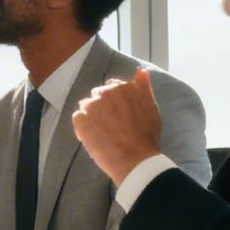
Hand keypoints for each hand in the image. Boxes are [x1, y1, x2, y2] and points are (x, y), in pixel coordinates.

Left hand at [72, 67, 161, 185]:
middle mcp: (105, 92)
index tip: (119, 114)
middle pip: (98, 95)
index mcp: (122, 87)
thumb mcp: (151, 108)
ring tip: (103, 133)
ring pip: (87, 106)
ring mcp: (91, 105)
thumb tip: (141, 71)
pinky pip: (78, 118)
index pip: (113, 86)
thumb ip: (144, 88)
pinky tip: (94, 138)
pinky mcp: (80, 119)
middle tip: (112, 125)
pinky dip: (83, 127)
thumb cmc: (146, 135)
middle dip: (103, 107)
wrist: (134, 158)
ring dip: (92, 116)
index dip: (115, 101)